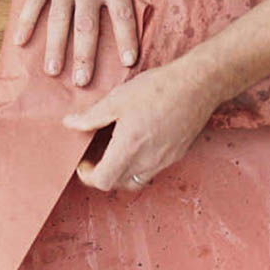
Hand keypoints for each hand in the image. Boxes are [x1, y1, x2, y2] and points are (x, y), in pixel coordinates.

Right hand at [13, 0, 203, 85]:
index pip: (122, 14)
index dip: (125, 38)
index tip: (127, 62)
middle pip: (86, 26)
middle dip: (84, 56)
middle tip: (83, 83)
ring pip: (58, 20)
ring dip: (55, 47)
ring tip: (53, 72)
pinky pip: (33, 2)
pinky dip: (26, 22)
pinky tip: (21, 43)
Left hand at [62, 60, 221, 190]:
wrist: (199, 85)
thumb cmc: (159, 88)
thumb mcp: (118, 98)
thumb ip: (92, 116)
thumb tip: (70, 124)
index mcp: (129, 147)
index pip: (103, 180)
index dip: (88, 176)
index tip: (83, 162)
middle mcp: (148, 160)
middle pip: (118, 184)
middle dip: (103, 174)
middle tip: (95, 156)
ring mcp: (164, 160)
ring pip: (136, 180)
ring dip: (121, 172)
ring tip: (116, 151)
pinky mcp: (176, 155)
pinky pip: (152, 169)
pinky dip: (139, 164)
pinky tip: (138, 143)